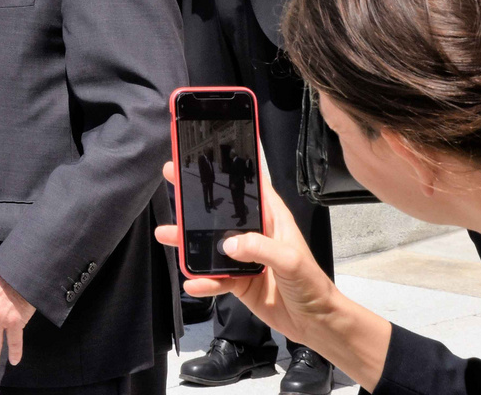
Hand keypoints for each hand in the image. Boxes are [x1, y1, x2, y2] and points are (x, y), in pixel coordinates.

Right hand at [153, 160, 341, 344]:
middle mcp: (253, 233)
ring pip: (210, 244)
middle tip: (172, 181)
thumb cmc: (311, 284)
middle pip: (220, 211)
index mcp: (271, 219)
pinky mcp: (237, 280)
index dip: (229, 170)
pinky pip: (214, 277)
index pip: (249, 187)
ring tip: (166, 234)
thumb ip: (260, 248)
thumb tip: (228, 244)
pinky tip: (192, 282)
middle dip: (195, 198)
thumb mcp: (290, 260)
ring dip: (188, 240)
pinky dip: (202, 280)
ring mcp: (243, 257)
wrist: (314, 323)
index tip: (208, 156)